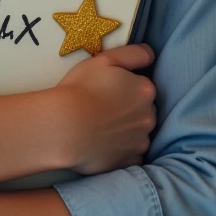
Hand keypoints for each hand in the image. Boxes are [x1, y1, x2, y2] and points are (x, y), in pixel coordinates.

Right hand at [55, 43, 155, 173]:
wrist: (64, 127)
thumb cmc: (81, 89)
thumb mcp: (104, 60)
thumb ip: (133, 54)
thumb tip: (151, 55)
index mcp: (145, 90)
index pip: (142, 88)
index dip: (125, 89)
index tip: (106, 93)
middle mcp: (149, 116)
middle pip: (143, 111)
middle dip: (129, 111)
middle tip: (102, 111)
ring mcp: (141, 141)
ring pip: (138, 134)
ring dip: (126, 132)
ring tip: (100, 130)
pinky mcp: (130, 161)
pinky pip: (130, 155)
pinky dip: (121, 151)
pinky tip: (103, 146)